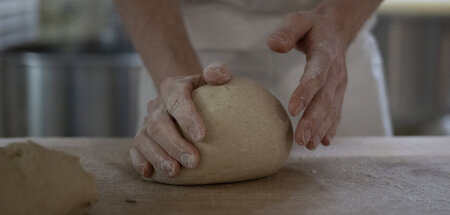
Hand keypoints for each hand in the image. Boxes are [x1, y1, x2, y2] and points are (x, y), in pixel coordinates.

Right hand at [131, 63, 231, 176]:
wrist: (187, 97)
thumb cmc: (206, 91)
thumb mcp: (215, 77)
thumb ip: (219, 71)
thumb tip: (216, 75)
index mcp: (174, 87)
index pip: (177, 100)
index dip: (187, 117)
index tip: (201, 135)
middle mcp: (158, 104)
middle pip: (159, 124)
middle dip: (175, 144)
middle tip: (193, 161)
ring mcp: (147, 121)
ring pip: (144, 138)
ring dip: (158, 156)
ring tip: (174, 171)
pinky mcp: (142, 137)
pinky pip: (136, 148)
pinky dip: (140, 161)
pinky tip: (150, 173)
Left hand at [267, 8, 349, 149]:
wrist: (337, 29)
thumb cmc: (312, 26)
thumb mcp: (298, 20)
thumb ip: (286, 32)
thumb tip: (272, 44)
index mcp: (325, 53)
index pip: (316, 75)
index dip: (306, 93)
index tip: (293, 110)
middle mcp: (336, 71)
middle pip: (325, 99)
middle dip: (314, 121)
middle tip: (301, 139)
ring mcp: (339, 83)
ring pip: (332, 109)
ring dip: (321, 129)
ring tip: (309, 145)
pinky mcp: (338, 91)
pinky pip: (336, 111)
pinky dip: (330, 127)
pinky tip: (324, 142)